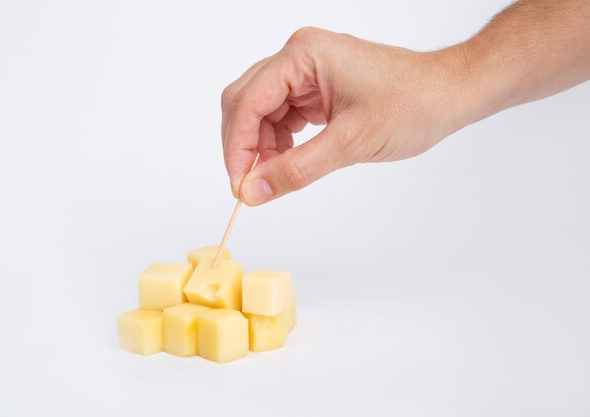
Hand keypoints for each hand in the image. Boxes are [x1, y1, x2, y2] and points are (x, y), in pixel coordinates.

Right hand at [220, 27, 468, 204]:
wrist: (450, 93)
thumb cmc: (413, 104)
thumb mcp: (350, 143)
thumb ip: (296, 169)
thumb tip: (253, 191)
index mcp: (302, 55)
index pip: (248, 101)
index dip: (237, 147)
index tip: (239, 185)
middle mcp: (299, 56)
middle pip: (246, 102)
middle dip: (244, 146)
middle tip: (250, 185)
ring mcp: (307, 70)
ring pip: (261, 111)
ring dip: (262, 146)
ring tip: (274, 177)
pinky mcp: (316, 86)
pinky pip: (282, 114)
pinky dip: (279, 141)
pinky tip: (288, 160)